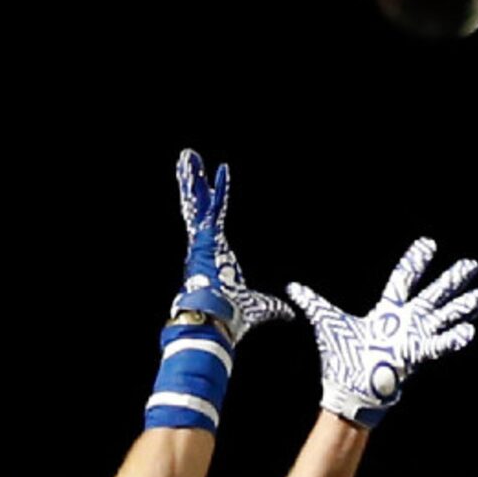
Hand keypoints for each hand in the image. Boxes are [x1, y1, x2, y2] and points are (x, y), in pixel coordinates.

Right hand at [172, 150, 293, 345]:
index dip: (211, 206)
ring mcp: (203, 241)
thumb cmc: (234, 316)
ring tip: (189, 156)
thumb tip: (289, 313)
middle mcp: (204, 247)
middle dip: (195, 185)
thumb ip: (274, 307)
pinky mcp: (207, 239)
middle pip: (198, 209)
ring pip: (198, 203)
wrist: (218, 320)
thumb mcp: (260, 306)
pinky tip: (217, 170)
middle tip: (189, 163)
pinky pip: (214, 208)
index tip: (210, 192)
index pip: (210, 225)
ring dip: (194, 179)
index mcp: (213, 258)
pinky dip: (217, 189)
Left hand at [288, 240, 477, 426]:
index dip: (416, 261)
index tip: (429, 244)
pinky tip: (471, 330)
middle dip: (451, 279)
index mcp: (387, 312)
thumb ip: (313, 303)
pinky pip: (439, 345)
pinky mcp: (416, 356)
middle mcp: (405, 323)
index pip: (404, 280)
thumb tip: (292, 289)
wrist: (348, 389)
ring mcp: (414, 338)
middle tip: (471, 264)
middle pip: (433, 294)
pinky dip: (454, 338)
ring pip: (445, 316)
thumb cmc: (341, 360)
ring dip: (466, 305)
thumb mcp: (327, 323)